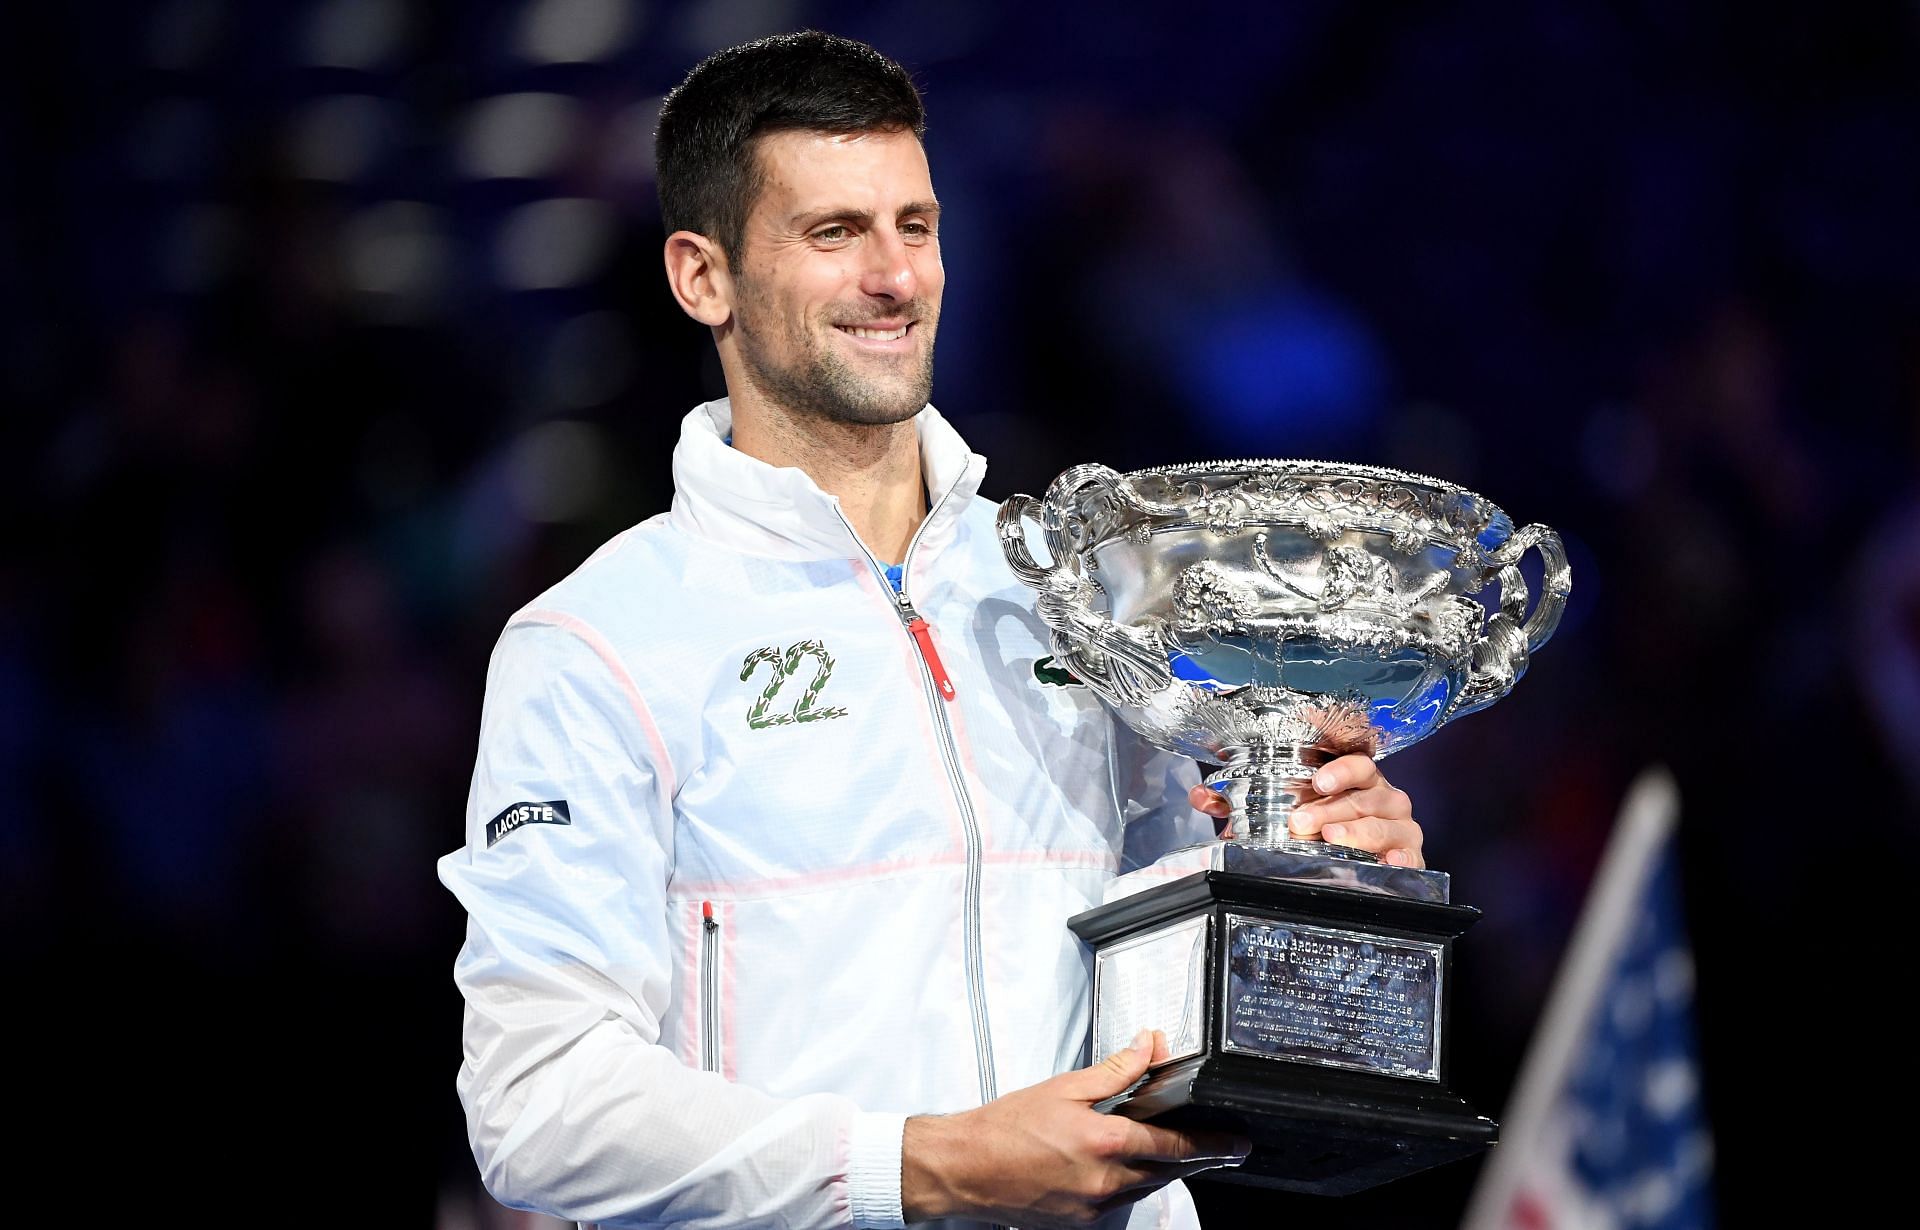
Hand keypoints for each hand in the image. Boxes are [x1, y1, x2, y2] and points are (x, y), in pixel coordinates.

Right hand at [900, 1030, 1248, 1226]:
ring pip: (1144, 1189)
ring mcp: (1093, 1209)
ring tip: (1172, 1153)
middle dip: (1194, 1159)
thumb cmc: (1005, 1127)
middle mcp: (1105, 1182)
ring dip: (1161, 1171)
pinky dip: (1129, 1186)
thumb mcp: (1065, 1086)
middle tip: (1219, 1147)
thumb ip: (1116, 1070)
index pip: (1176, 1147)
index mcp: (1105, 1143)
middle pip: (1168, 1172)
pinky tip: (1123, 1169)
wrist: (965, 1168)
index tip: (1236, 1143)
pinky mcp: (1080, 1225)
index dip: (1213, 1145)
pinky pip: (1119, 1205)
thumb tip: (1149, 1047)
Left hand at [1186, 753, 1424, 867]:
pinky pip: (1411, 854)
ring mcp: (1399, 825)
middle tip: (1302, 823)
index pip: (1357, 762)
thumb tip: (1201, 796)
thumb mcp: (1282, 813)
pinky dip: (1403, 857)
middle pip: (1363, 795)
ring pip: (1383, 822)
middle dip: (1331, 808)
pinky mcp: (1409, 855)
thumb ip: (1238, 804)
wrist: (1369, 862)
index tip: (1318, 780)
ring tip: (1332, 839)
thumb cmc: (1324, 826)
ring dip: (1357, 830)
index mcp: (1356, 780)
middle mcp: (1383, 797)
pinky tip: (1391, 862)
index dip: (1340, 768)